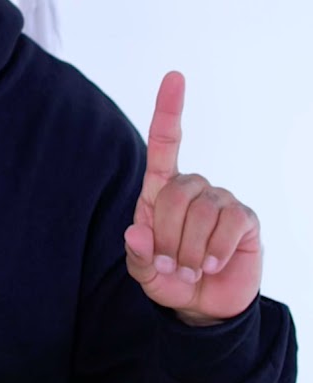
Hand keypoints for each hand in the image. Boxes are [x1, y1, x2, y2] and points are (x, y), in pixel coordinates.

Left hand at [124, 71, 261, 324]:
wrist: (203, 306)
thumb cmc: (168, 278)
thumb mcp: (144, 273)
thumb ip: (137, 255)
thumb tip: (137, 232)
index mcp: (160, 190)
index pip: (165, 142)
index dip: (169, 109)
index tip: (175, 77)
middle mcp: (192, 187)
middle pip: (175, 192)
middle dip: (168, 236)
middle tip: (171, 263)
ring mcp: (221, 200)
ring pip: (201, 211)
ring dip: (191, 250)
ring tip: (191, 268)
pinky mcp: (245, 219)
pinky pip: (229, 224)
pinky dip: (215, 251)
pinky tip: (213, 264)